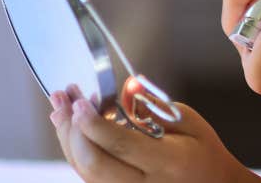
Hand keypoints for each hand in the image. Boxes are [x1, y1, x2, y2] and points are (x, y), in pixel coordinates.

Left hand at [49, 87, 258, 182]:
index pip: (120, 145)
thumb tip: (128, 86)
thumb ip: (154, 105)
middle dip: (72, 130)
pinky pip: (87, 175)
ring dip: (67, 138)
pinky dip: (75, 150)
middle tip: (64, 99)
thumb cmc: (201, 151)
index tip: (80, 101)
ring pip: (84, 171)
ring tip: (59, 108)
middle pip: (93, 163)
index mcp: (166, 163)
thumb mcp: (188, 121)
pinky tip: (70, 129)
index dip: (94, 123)